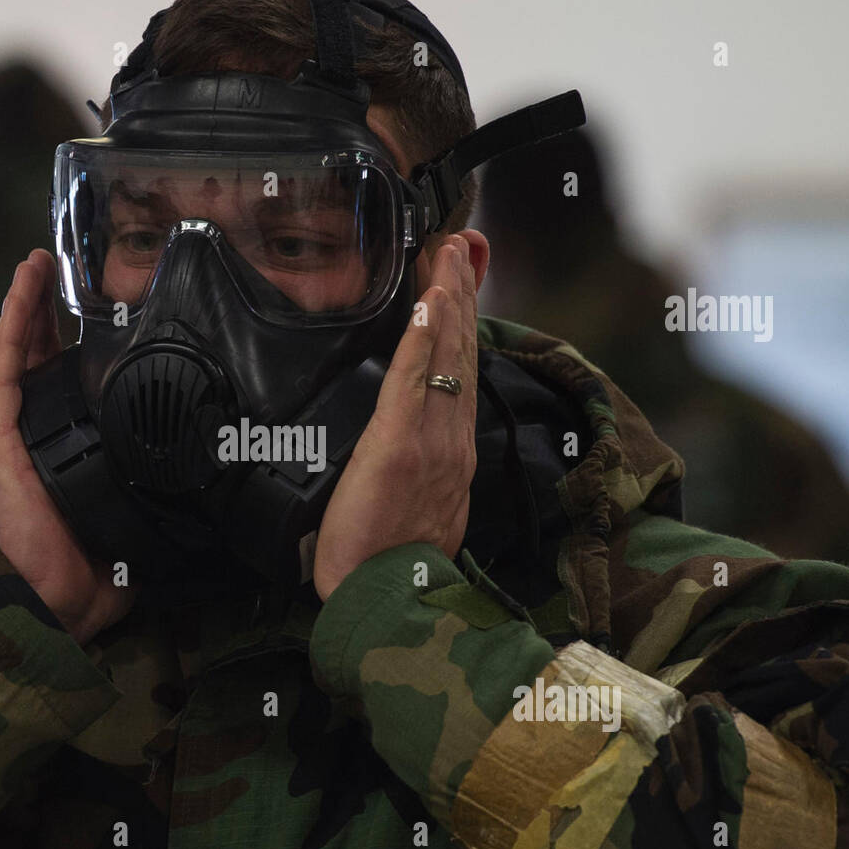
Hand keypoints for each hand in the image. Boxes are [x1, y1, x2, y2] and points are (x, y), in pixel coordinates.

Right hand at [0, 249, 137, 644]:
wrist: (52, 603)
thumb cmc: (90, 567)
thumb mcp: (138, 515)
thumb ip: (161, 489)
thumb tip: (216, 481)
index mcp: (62, 447)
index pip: (67, 383)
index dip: (76, 342)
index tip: (96, 305)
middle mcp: (33, 435)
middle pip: (38, 358)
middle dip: (46, 310)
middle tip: (58, 265)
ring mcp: (11, 435)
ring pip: (16, 356)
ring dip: (25, 306)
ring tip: (36, 263)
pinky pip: (2, 375)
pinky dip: (11, 331)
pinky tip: (21, 295)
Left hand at [313, 234, 479, 602]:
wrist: (385, 604)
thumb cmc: (390, 567)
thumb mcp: (419, 517)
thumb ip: (423, 479)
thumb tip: (414, 459)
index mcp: (452, 455)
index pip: (461, 377)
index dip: (463, 327)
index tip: (461, 283)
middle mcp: (451, 442)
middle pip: (460, 356)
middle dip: (461, 296)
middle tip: (458, 244)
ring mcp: (431, 441)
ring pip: (445, 357)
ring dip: (446, 299)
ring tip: (447, 253)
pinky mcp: (400, 446)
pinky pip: (413, 379)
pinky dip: (423, 334)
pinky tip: (428, 299)